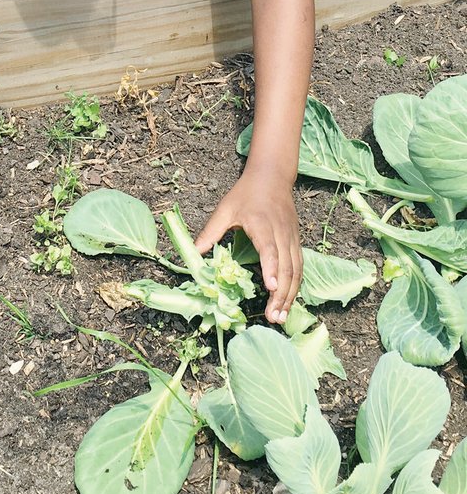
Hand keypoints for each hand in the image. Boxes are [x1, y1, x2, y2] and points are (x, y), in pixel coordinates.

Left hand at [194, 170, 301, 323]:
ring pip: (297, 270)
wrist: (272, 176)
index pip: (269, 248)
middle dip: (281, 294)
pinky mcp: (296, 241)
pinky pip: (299, 267)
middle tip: (273, 317)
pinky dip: (296, 286)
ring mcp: (292, 238)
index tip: (270, 287)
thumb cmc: (246, 193)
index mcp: (262, 224)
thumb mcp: (225, 209)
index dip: (272, 268)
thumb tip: (193, 252)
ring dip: (290, 294)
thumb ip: (211, 231)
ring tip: (280, 316)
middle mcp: (281, 233)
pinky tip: (288, 301)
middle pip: (287, 266)